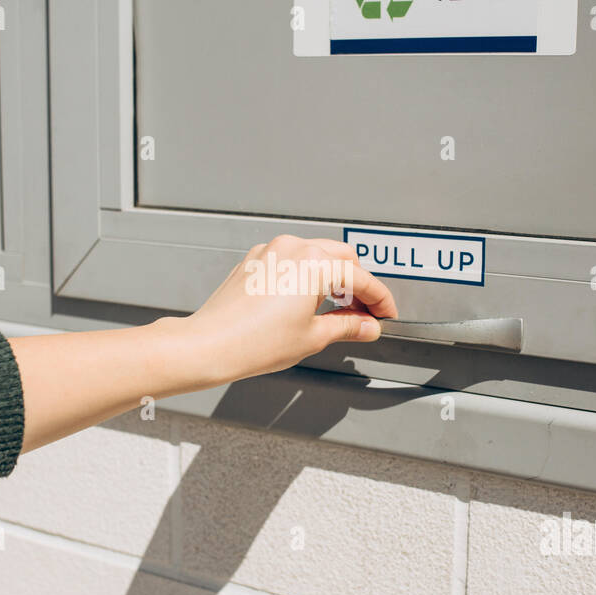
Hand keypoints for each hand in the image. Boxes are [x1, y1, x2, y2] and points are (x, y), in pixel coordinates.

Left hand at [9, 235, 396, 451]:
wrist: (210, 345)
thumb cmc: (252, 342)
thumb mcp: (312, 337)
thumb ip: (347, 327)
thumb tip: (365, 326)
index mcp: (314, 264)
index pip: (361, 279)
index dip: (380, 299)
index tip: (385, 314)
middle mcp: (293, 249)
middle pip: (342, 258)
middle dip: (358, 284)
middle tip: (365, 312)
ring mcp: (271, 252)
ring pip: (317, 254)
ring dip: (333, 276)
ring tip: (339, 308)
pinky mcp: (255, 260)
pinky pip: (292, 260)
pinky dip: (307, 275)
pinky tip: (308, 301)